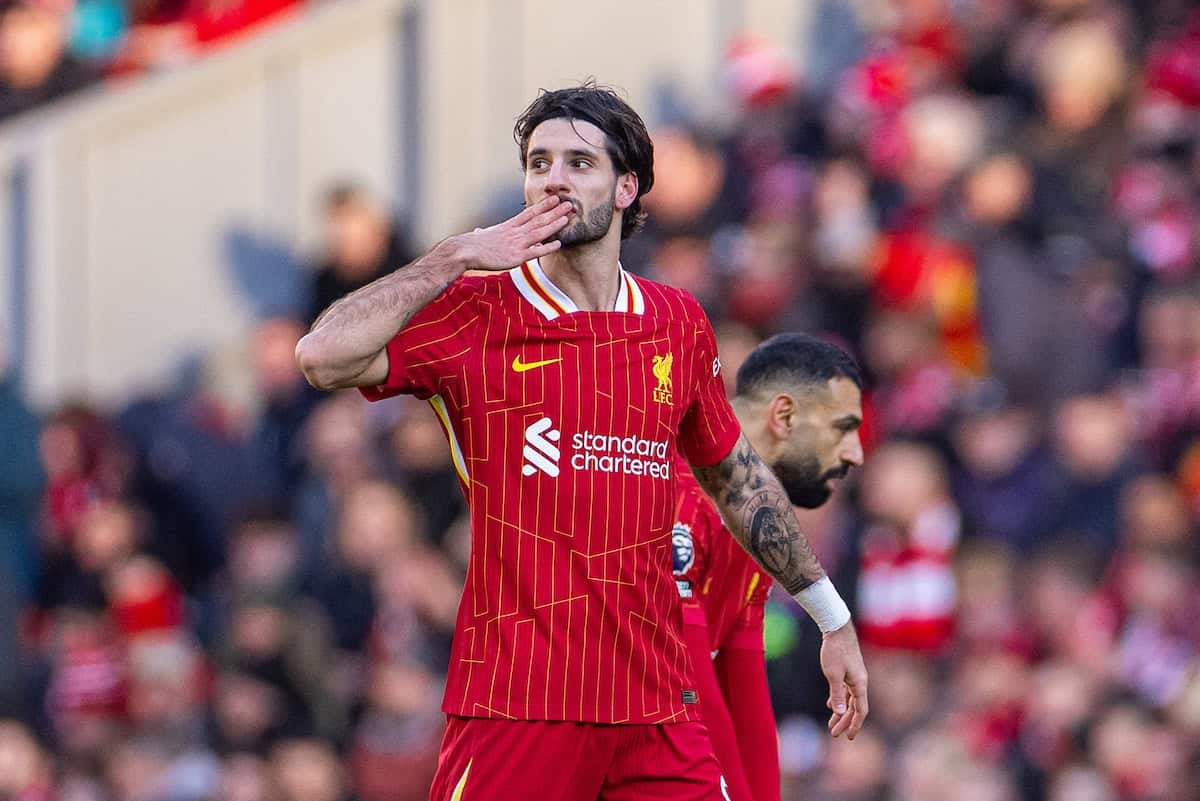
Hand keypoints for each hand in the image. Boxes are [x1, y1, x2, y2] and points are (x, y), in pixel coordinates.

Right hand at [454, 195, 571, 269]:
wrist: (466, 251)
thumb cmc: (471, 245)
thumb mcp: (481, 235)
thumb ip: (485, 233)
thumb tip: (478, 232)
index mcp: (509, 226)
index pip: (530, 213)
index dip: (544, 206)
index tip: (555, 199)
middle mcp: (515, 232)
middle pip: (538, 219)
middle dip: (555, 212)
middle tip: (569, 204)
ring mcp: (517, 243)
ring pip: (540, 232)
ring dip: (554, 224)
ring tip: (567, 218)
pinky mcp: (516, 256)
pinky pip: (535, 251)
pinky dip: (547, 247)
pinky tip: (558, 244)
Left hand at [819, 621, 868, 738]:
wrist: (837, 628)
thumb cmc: (835, 650)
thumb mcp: (833, 674)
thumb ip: (837, 693)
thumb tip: (841, 712)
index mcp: (859, 684)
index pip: (860, 710)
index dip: (855, 724)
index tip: (848, 736)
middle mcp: (860, 682)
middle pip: (855, 707)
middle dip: (845, 721)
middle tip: (834, 734)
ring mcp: (855, 676)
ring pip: (850, 699)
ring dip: (841, 712)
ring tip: (832, 724)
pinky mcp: (849, 671)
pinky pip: (846, 690)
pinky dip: (840, 699)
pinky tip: (831, 705)